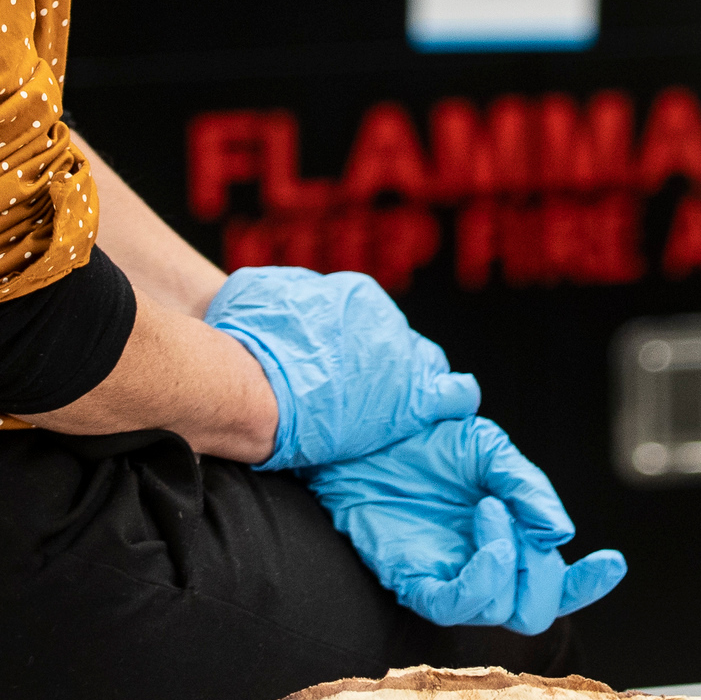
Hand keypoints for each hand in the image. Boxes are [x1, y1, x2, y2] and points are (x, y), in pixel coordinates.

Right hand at [206, 267, 477, 471]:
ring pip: (423, 364)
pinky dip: (453, 399)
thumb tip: (293, 304)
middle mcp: (386, 321)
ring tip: (388, 404)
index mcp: (356, 295)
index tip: (336, 363)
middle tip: (355, 388)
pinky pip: (452, 395)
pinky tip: (453, 406)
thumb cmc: (247, 340)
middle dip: (381, 361)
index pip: (369, 318)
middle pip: (395, 341)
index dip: (355, 345)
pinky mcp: (410, 400)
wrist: (254, 386)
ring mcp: (401, 358)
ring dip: (408, 381)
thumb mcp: (261, 293)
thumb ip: (289, 296)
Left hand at [306, 415, 628, 633]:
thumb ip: (529, 488)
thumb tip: (560, 533)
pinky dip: (482, 578)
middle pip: (538, 609)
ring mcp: (452, 580)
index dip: (588, 585)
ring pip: (502, 610)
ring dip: (508, 556)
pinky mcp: (415, 582)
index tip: (612, 562)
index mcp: (513, 542)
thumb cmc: (430, 444)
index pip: (558, 584)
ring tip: (485, 504)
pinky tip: (486, 538)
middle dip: (544, 572)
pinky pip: (455, 605)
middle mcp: (486, 570)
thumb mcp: (491, 450)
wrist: (373, 436)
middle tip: (524, 520)